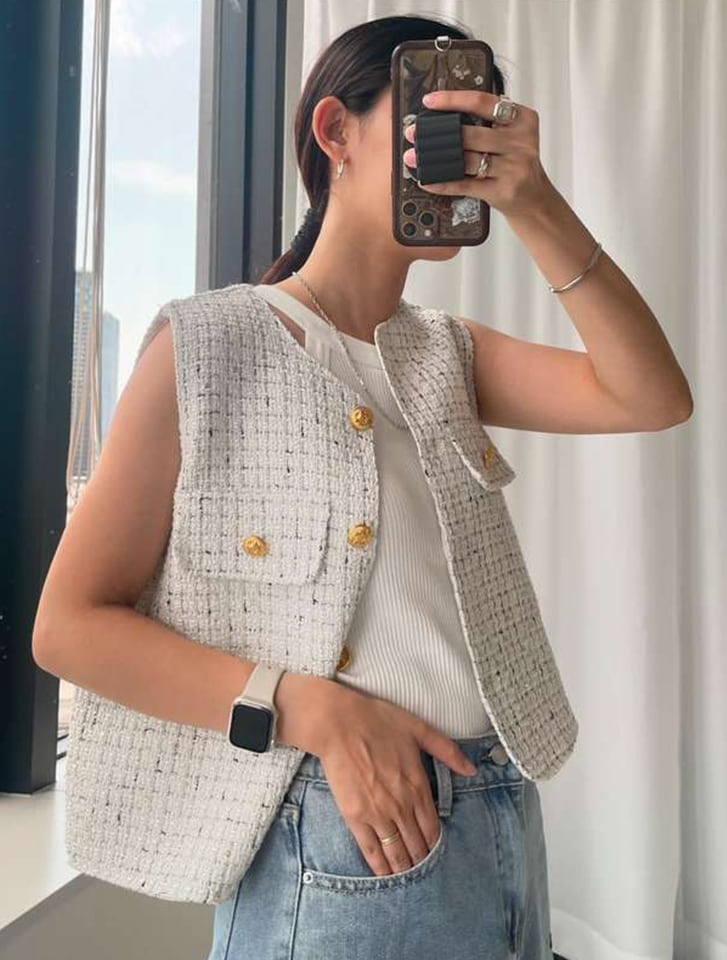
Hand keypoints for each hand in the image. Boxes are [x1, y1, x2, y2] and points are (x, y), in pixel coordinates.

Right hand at [315, 686, 477, 877]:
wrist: (339, 724)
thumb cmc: (378, 721)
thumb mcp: (419, 729)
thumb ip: (447, 751)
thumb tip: (472, 769)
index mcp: (417, 785)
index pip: (432, 827)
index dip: (434, 843)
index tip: (434, 851)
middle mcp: (401, 805)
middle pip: (416, 844)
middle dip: (421, 859)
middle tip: (422, 868)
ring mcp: (377, 813)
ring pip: (396, 851)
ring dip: (404, 867)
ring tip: (408, 877)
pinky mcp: (355, 816)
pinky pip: (370, 849)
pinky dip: (379, 865)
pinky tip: (384, 875)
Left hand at [403, 89, 555, 218]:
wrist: (535, 200)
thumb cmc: (516, 164)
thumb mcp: (512, 136)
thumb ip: (488, 122)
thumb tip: (445, 114)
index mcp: (522, 119)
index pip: (482, 102)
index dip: (453, 100)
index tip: (429, 100)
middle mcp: (520, 141)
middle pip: (472, 133)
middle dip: (439, 134)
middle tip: (414, 133)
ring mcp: (513, 168)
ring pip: (468, 160)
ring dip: (436, 160)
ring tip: (415, 157)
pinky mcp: (502, 191)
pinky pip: (466, 185)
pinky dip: (444, 182)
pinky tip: (428, 180)